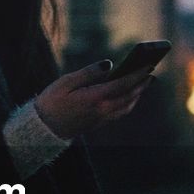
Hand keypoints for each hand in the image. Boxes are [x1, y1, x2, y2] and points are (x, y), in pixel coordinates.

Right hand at [34, 59, 155, 138]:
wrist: (43, 128)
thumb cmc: (51, 101)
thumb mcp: (66, 82)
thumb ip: (89, 72)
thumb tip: (109, 64)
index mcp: (95, 98)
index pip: (123, 84)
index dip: (137, 75)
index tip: (149, 66)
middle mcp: (102, 110)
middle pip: (129, 96)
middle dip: (141, 85)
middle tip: (151, 73)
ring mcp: (101, 119)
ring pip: (126, 107)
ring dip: (136, 95)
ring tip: (143, 83)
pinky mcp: (98, 124)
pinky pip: (119, 113)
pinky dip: (128, 103)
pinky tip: (128, 96)